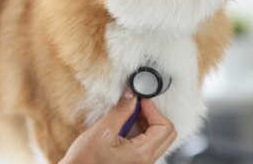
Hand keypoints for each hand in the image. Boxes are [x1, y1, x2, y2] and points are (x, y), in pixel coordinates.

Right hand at [59, 91, 176, 163]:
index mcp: (141, 154)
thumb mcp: (102, 131)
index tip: (140, 100)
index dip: (154, 110)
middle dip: (153, 114)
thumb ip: (121, 111)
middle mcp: (146, 160)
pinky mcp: (136, 160)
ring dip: (147, 121)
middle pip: (166, 133)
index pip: (164, 128)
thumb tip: (132, 95)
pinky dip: (141, 129)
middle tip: (136, 104)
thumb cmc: (86, 159)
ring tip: (128, 113)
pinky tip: (125, 124)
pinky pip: (148, 142)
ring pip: (158, 137)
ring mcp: (142, 162)